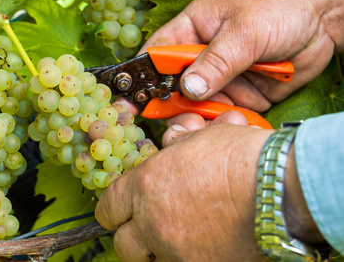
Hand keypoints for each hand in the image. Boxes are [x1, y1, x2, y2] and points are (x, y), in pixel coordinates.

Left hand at [95, 117, 322, 260]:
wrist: (280, 188)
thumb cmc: (243, 158)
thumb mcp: (201, 140)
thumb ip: (176, 148)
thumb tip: (171, 144)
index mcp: (146, 186)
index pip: (109, 206)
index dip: (113, 208)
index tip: (119, 210)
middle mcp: (153, 222)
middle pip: (122, 243)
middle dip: (131, 235)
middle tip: (145, 227)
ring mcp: (176, 251)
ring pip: (150, 260)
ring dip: (158, 248)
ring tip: (178, 235)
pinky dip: (187, 256)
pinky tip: (203, 244)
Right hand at [140, 0, 343, 112]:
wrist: (327, 20)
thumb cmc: (280, 9)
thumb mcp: (244, 31)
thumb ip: (216, 61)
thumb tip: (189, 90)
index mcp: (193, 29)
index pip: (158, 54)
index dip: (143, 77)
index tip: (131, 101)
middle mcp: (204, 56)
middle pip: (176, 87)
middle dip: (178, 103)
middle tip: (184, 116)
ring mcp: (224, 78)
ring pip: (202, 105)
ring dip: (209, 113)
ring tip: (222, 113)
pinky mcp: (245, 95)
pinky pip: (229, 114)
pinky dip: (232, 120)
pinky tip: (239, 117)